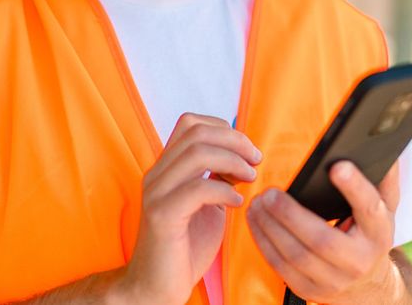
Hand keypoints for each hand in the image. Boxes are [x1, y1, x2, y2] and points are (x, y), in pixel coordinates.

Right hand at [118, 113, 261, 304]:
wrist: (156, 287)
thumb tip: (243, 158)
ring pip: (197, 154)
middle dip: (235, 141)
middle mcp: (157, 174)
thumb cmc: (185, 247)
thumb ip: (219, 178)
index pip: (191, 123)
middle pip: (196, 132)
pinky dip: (225, 190)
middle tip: (255, 160)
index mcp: (167, 168)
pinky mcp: (162, 215)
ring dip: (233, 162)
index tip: (248, 151)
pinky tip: (237, 202)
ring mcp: (156, 193)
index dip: (224, 129)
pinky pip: (198, 188)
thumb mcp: (208, 205)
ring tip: (249, 178)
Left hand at [245, 161, 403, 304]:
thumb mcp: (385, 208)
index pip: (369, 209)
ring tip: (257, 203)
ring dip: (270, 227)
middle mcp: (359, 261)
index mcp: (380, 233)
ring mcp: (333, 280)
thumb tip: (383, 139)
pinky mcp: (309, 290)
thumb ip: (384, 176)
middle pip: (322, 240)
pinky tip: (256, 221)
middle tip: (269, 192)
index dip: (354, 188)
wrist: (368, 287)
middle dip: (291, 215)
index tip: (337, 167)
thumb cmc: (370, 235)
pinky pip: (280, 266)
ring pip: (296, 255)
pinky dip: (264, 242)